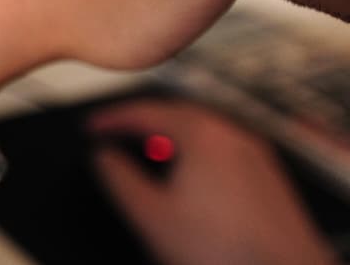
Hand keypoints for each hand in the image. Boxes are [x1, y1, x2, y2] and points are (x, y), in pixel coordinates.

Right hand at [89, 99, 334, 264]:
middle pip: (176, 114)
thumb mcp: (149, 215)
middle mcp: (233, 135)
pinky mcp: (270, 179)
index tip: (92, 127)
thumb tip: (103, 155)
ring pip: (203, 132)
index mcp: (202, 134)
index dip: (111, 118)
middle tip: (115, 135)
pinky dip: (197, 155)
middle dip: (142, 123)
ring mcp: (257, 155)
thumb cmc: (224, 253)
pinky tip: (188, 182)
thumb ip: (118, 177)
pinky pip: (224, 152)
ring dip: (170, 138)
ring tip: (147, 159)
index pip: (144, 111)